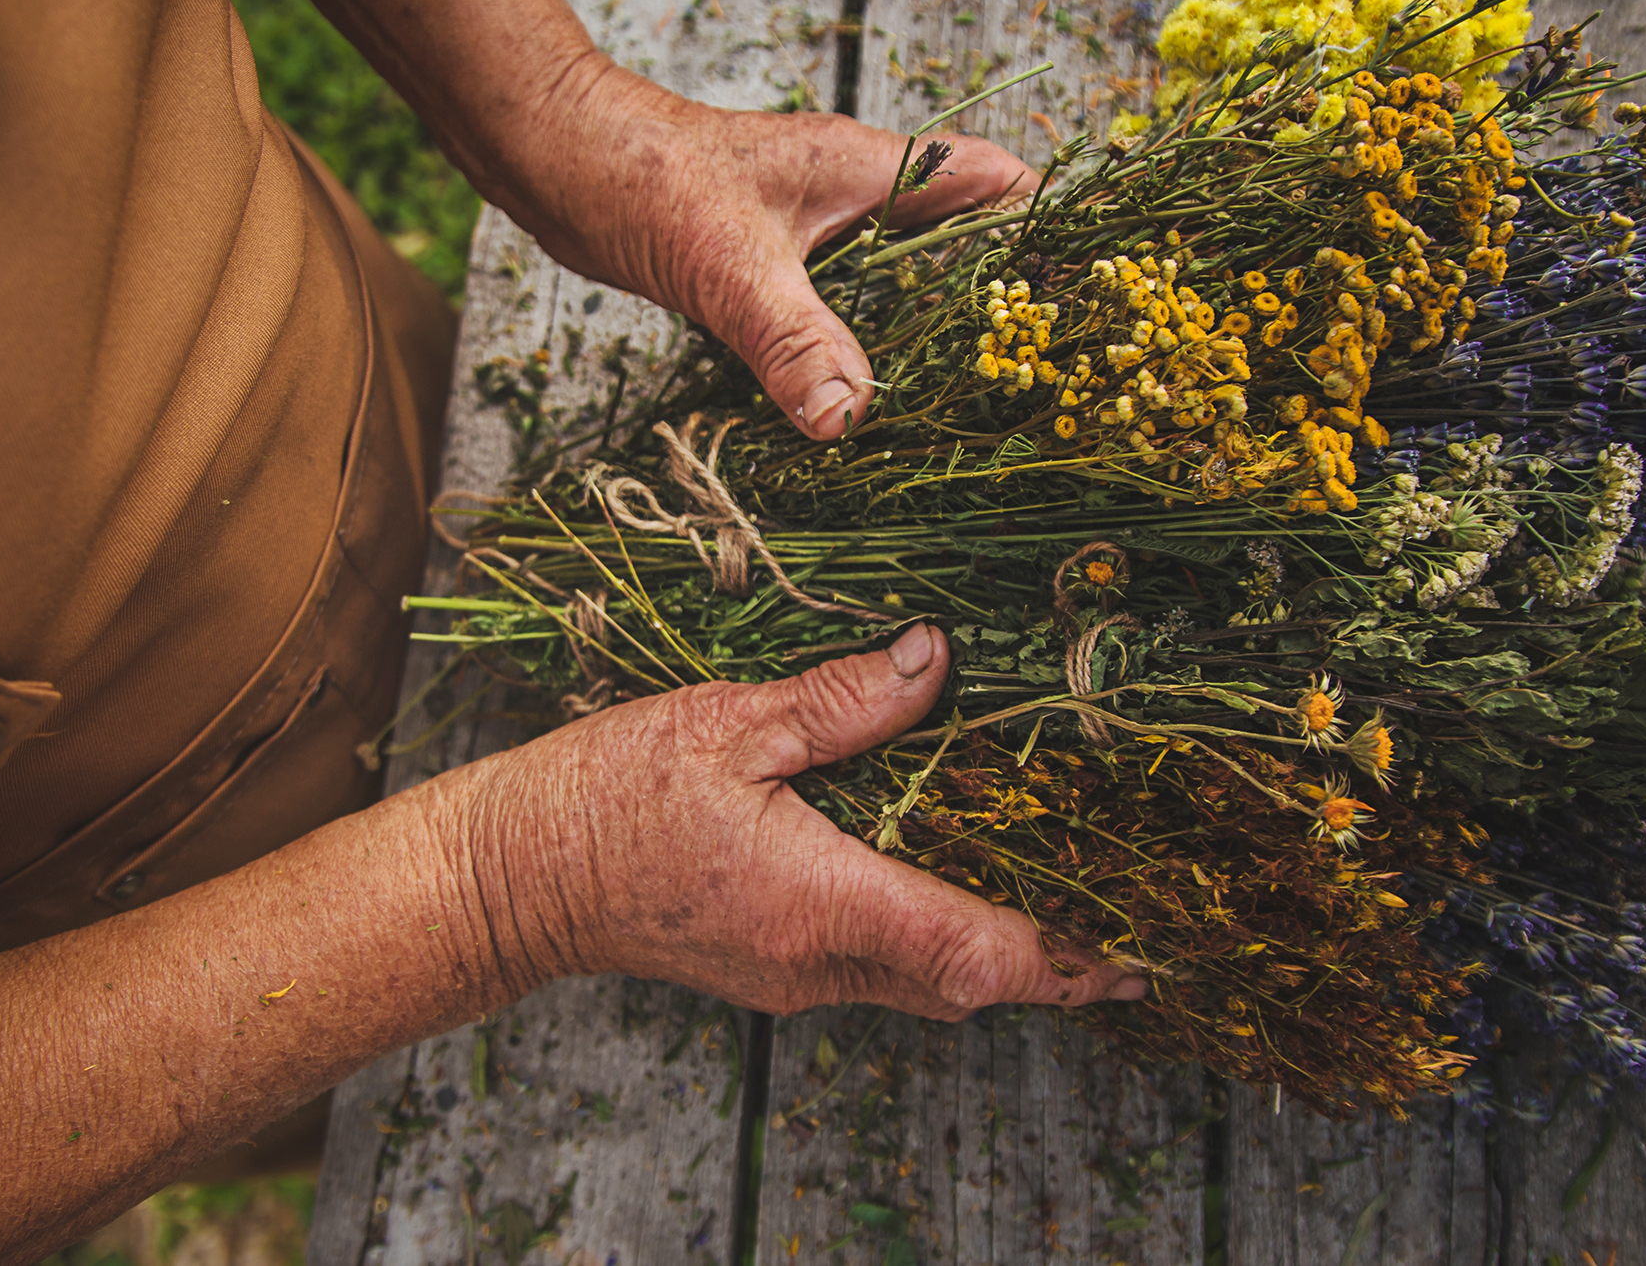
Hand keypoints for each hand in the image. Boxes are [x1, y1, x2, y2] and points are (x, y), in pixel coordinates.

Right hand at [452, 624, 1142, 1017]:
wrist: (513, 877)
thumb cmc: (605, 799)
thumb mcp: (726, 722)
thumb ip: (843, 700)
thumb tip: (935, 661)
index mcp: (819, 903)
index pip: (972, 951)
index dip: (1062, 957)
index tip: (1133, 954)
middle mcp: (817, 962)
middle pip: (964, 983)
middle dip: (1048, 962)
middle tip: (1121, 919)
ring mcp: (791, 977)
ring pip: (922, 984)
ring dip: (989, 954)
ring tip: (1050, 898)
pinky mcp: (767, 970)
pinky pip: (874, 970)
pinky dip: (926, 941)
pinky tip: (938, 882)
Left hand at [488, 60, 1034, 439]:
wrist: (554, 156)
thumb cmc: (641, 177)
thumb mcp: (730, 268)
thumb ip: (795, 341)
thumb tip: (853, 419)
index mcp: (870, 168)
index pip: (996, 184)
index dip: (1047, 233)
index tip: (1080, 303)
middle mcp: (853, 192)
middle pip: (959, 241)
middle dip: (995, 304)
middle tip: (1033, 382)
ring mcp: (812, 225)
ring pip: (898, 277)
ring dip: (924, 333)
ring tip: (965, 409)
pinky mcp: (770, 257)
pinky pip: (841, 302)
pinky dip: (859, 346)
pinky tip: (862, 402)